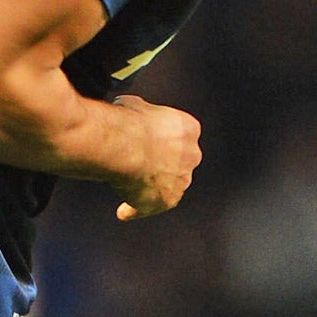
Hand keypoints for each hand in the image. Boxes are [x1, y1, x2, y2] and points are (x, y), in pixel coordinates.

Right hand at [106, 96, 201, 220]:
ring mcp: (183, 180)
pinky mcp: (169, 200)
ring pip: (170, 185)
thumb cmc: (129, 124)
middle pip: (180, 162)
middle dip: (163, 164)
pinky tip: (124, 211)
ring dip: (154, 187)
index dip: (162, 140)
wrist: (126, 147)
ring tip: (130, 187)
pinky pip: (151, 206)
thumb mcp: (136, 105)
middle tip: (140, 164)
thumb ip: (141, 112)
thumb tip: (130, 109)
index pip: (180, 136)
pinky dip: (137, 209)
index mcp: (189, 128)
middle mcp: (192, 155)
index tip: (148, 143)